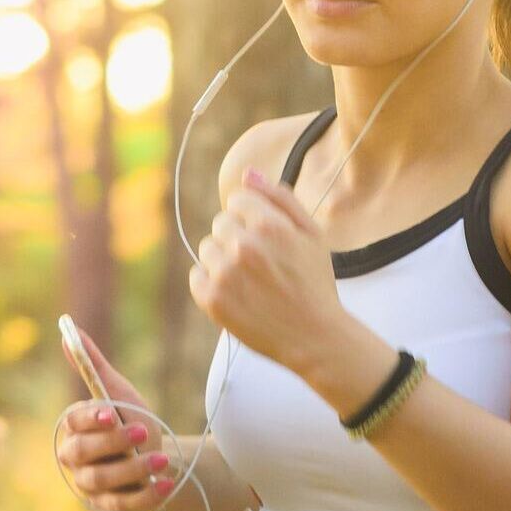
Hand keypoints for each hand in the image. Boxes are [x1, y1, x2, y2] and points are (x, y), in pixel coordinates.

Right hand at [56, 324, 175, 510]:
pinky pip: (124, 505)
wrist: (160, 458)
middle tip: (143, 431)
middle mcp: (76, 460)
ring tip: (161, 459)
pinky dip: (145, 495)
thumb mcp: (119, 393)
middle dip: (113, 442)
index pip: (74, 424)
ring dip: (133, 469)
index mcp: (75, 430)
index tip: (111, 413)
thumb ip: (93, 367)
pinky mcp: (111, 507)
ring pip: (103, 480)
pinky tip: (165, 483)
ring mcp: (92, 486)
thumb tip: (68, 329)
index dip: (90, 419)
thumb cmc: (133, 421)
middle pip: (83, 453)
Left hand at [188, 168, 347, 370]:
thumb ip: (280, 198)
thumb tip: (248, 173)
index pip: (237, 200)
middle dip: (237, 238)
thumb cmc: (314, 283)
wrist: (314, 337)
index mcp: (269, 225)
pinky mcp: (212, 300)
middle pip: (221, 223)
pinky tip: (238, 294)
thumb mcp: (311, 234)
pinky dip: (211, 283)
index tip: (266, 239)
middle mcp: (244, 246)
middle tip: (262, 264)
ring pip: (207, 248)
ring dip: (223, 260)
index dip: (252, 218)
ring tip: (251, 281)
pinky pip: (197, 276)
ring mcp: (225, 274)